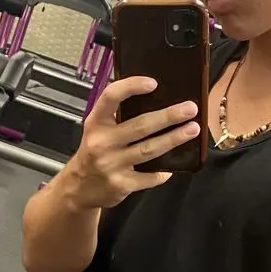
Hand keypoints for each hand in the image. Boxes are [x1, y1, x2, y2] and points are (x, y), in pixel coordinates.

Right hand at [64, 78, 200, 210]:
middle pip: (140, 126)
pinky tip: (172, 166)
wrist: (78, 188)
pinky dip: (163, 172)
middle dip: (168, 116)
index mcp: (96, 122)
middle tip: (190, 109)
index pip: (111, 97)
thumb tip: (155, 99)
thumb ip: (117, 115)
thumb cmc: (94, 153)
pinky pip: (149, 176)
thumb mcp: (97, 129)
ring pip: (149, 149)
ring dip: (173, 139)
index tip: (153, 83)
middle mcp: (101, 142)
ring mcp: (111, 165)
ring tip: (192, 130)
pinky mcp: (121, 184)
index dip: (132, 87)